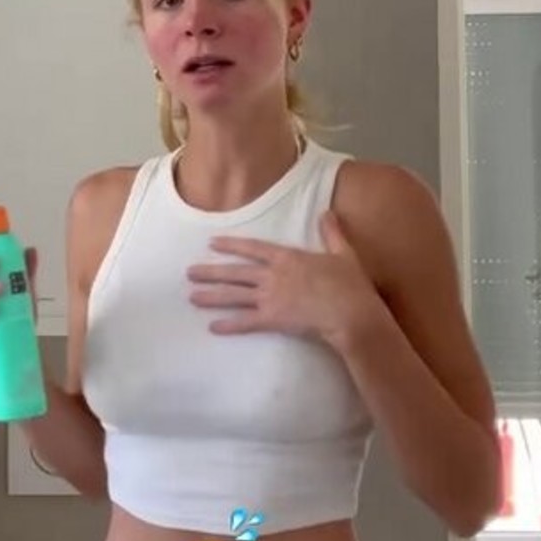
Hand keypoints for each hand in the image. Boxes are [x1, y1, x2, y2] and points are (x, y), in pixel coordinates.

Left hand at [186, 210, 377, 348]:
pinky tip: (213, 327)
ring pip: (234, 296)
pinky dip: (229, 326)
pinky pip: (246, 323)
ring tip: (192, 297)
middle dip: (211, 272)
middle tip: (189, 272)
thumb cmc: (350, 284)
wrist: (351, 313)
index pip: (253, 248)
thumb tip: (326, 212)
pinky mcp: (273, 320)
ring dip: (212, 297)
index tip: (213, 243)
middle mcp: (273, 276)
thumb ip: (332, 233)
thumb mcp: (343, 253)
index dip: (232, 246)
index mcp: (287, 258)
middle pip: (235, 273)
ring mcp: (271, 298)